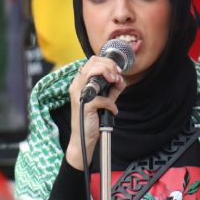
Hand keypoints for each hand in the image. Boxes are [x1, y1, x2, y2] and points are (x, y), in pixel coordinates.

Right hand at [65, 56, 125, 170]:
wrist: (84, 138)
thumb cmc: (93, 117)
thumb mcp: (106, 98)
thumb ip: (113, 88)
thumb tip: (121, 78)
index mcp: (81, 81)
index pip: (92, 61)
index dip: (107, 62)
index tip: (117, 71)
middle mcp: (77, 85)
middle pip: (92, 63)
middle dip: (109, 66)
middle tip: (116, 76)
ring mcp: (79, 95)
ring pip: (92, 73)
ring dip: (107, 75)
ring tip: (115, 83)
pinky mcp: (85, 106)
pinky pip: (101, 98)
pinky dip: (110, 103)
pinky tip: (112, 110)